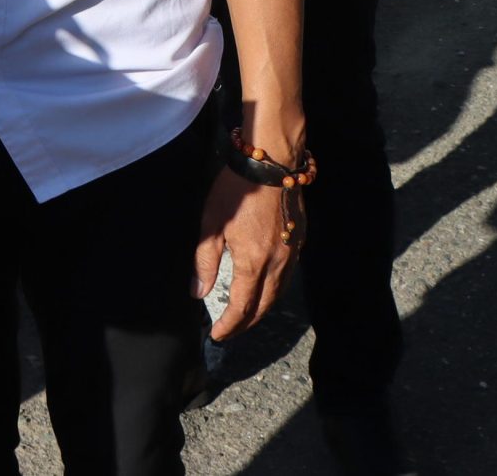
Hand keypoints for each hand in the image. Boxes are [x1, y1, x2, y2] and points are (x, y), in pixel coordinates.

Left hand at [192, 166, 302, 340]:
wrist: (271, 162)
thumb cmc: (236, 189)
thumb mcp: (211, 223)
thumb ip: (204, 261)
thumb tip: (198, 293)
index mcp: (253, 262)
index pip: (242, 306)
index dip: (229, 325)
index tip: (217, 335)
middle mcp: (278, 263)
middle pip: (264, 306)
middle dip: (247, 323)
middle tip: (231, 331)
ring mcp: (292, 252)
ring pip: (279, 293)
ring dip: (262, 309)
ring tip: (246, 315)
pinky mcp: (299, 240)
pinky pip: (288, 276)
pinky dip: (275, 289)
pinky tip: (265, 287)